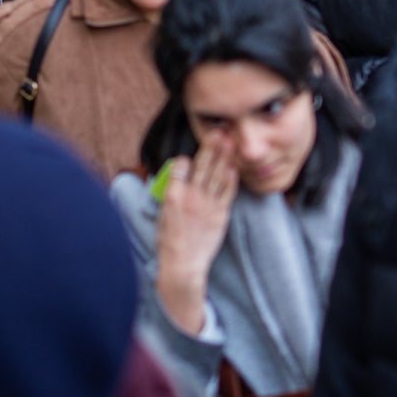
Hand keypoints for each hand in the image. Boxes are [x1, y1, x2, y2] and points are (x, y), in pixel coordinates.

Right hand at [155, 143, 238, 334]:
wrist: (183, 265)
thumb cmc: (169, 241)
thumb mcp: (163, 213)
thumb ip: (172, 193)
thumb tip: (179, 178)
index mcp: (172, 195)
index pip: (180, 166)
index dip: (184, 159)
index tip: (188, 157)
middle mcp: (191, 196)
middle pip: (203, 164)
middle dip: (212, 146)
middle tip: (219, 131)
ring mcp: (208, 204)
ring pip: (218, 174)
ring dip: (225, 155)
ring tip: (230, 140)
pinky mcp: (221, 214)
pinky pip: (228, 190)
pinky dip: (231, 177)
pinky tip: (234, 166)